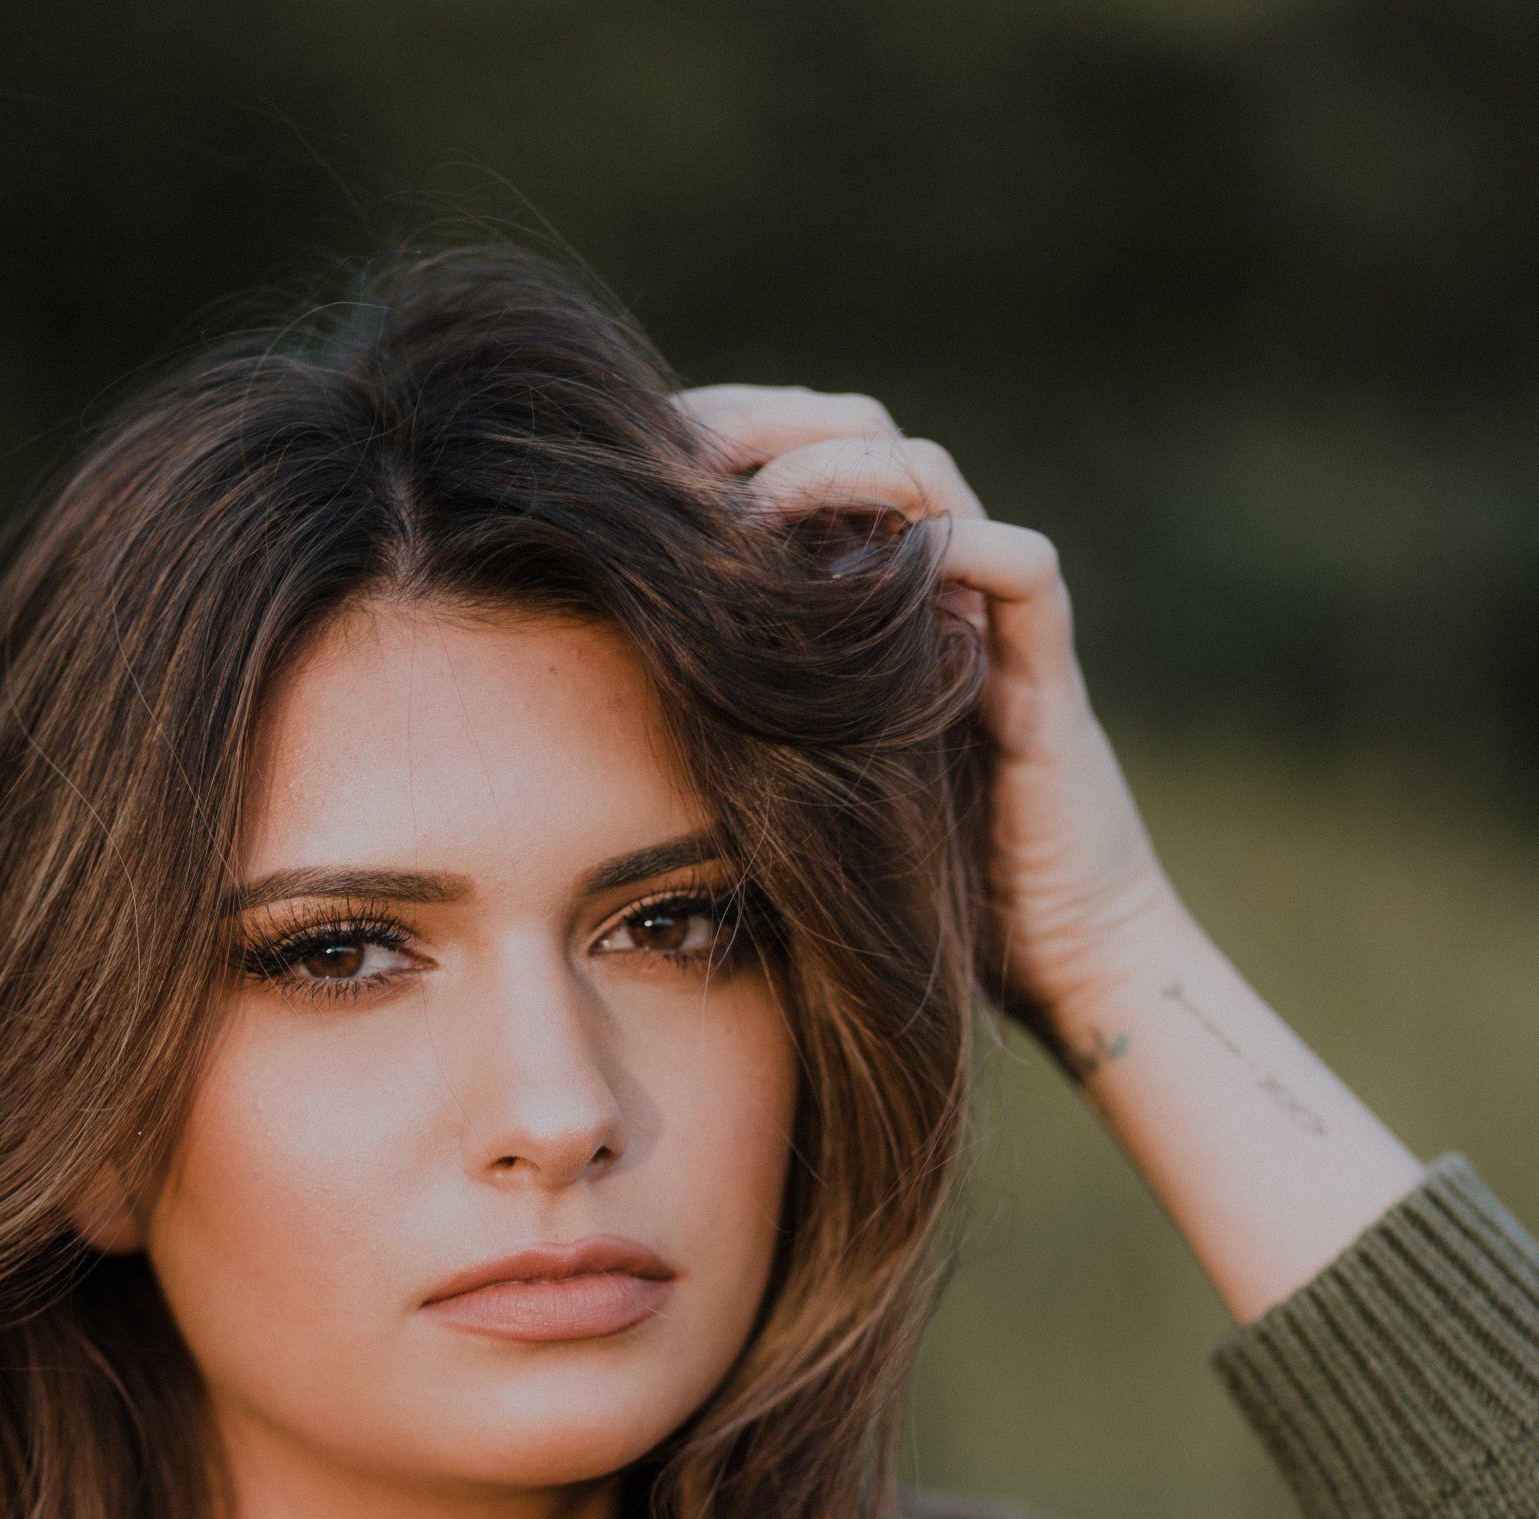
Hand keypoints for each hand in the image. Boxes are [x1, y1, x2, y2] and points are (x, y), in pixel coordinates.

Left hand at [676, 382, 1186, 1039]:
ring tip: (753, 505)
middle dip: (764, 424)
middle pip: (858, 437)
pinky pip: (1025, 569)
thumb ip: (725, 729)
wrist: (1056, 964)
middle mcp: (931, 587)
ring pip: (932, 477)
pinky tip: (876, 571)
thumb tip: (592, 699)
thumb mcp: (782, 791)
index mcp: (863, 601)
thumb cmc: (906, 892)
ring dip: (839, 470)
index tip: (630, 457)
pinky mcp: (1047, 674)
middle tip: (677, 451)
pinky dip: (963, 547)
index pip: (796, 466)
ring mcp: (993, 619)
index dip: (721, 440)